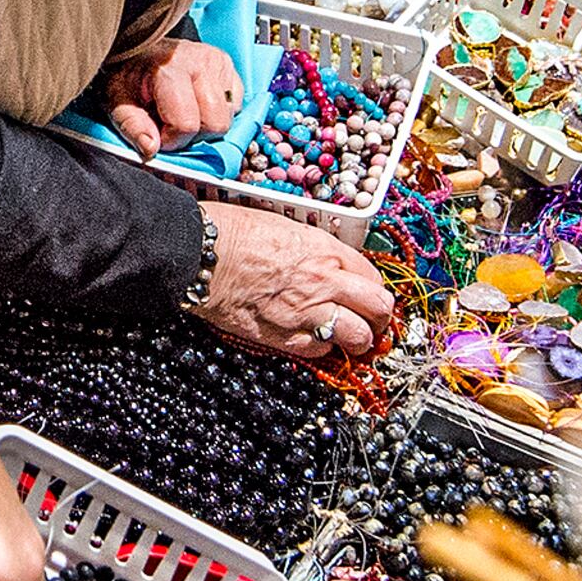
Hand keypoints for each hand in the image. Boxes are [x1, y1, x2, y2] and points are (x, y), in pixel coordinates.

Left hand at [99, 37, 246, 157]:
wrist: (137, 47)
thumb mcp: (117, 101)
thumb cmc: (128, 74)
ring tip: (183, 111)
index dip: (172, 140)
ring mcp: (217, 61)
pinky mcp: (227, 66)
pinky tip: (196, 102)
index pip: (187, 123)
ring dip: (206, 124)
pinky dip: (217, 112)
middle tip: (172, 125)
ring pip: (228, 117)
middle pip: (216, 124)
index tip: (158, 133)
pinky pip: (235, 105)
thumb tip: (150, 149)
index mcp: (170, 68)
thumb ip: (132, 127)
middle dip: (194, 135)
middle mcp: (200, 61)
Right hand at [193, 203, 397, 360]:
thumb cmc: (235, 233)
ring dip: (359, 339)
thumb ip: (317, 252)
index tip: (368, 296)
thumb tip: (332, 267)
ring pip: (358, 336)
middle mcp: (325, 281)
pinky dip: (322, 349)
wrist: (201, 255)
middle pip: (378, 308)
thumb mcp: (288, 229)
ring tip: (352, 339)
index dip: (373, 289)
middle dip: (381, 318)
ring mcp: (306, 312)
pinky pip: (320, 351)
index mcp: (327, 250)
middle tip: (374, 322)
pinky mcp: (284, 336)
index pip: (374, 276)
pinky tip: (314, 339)